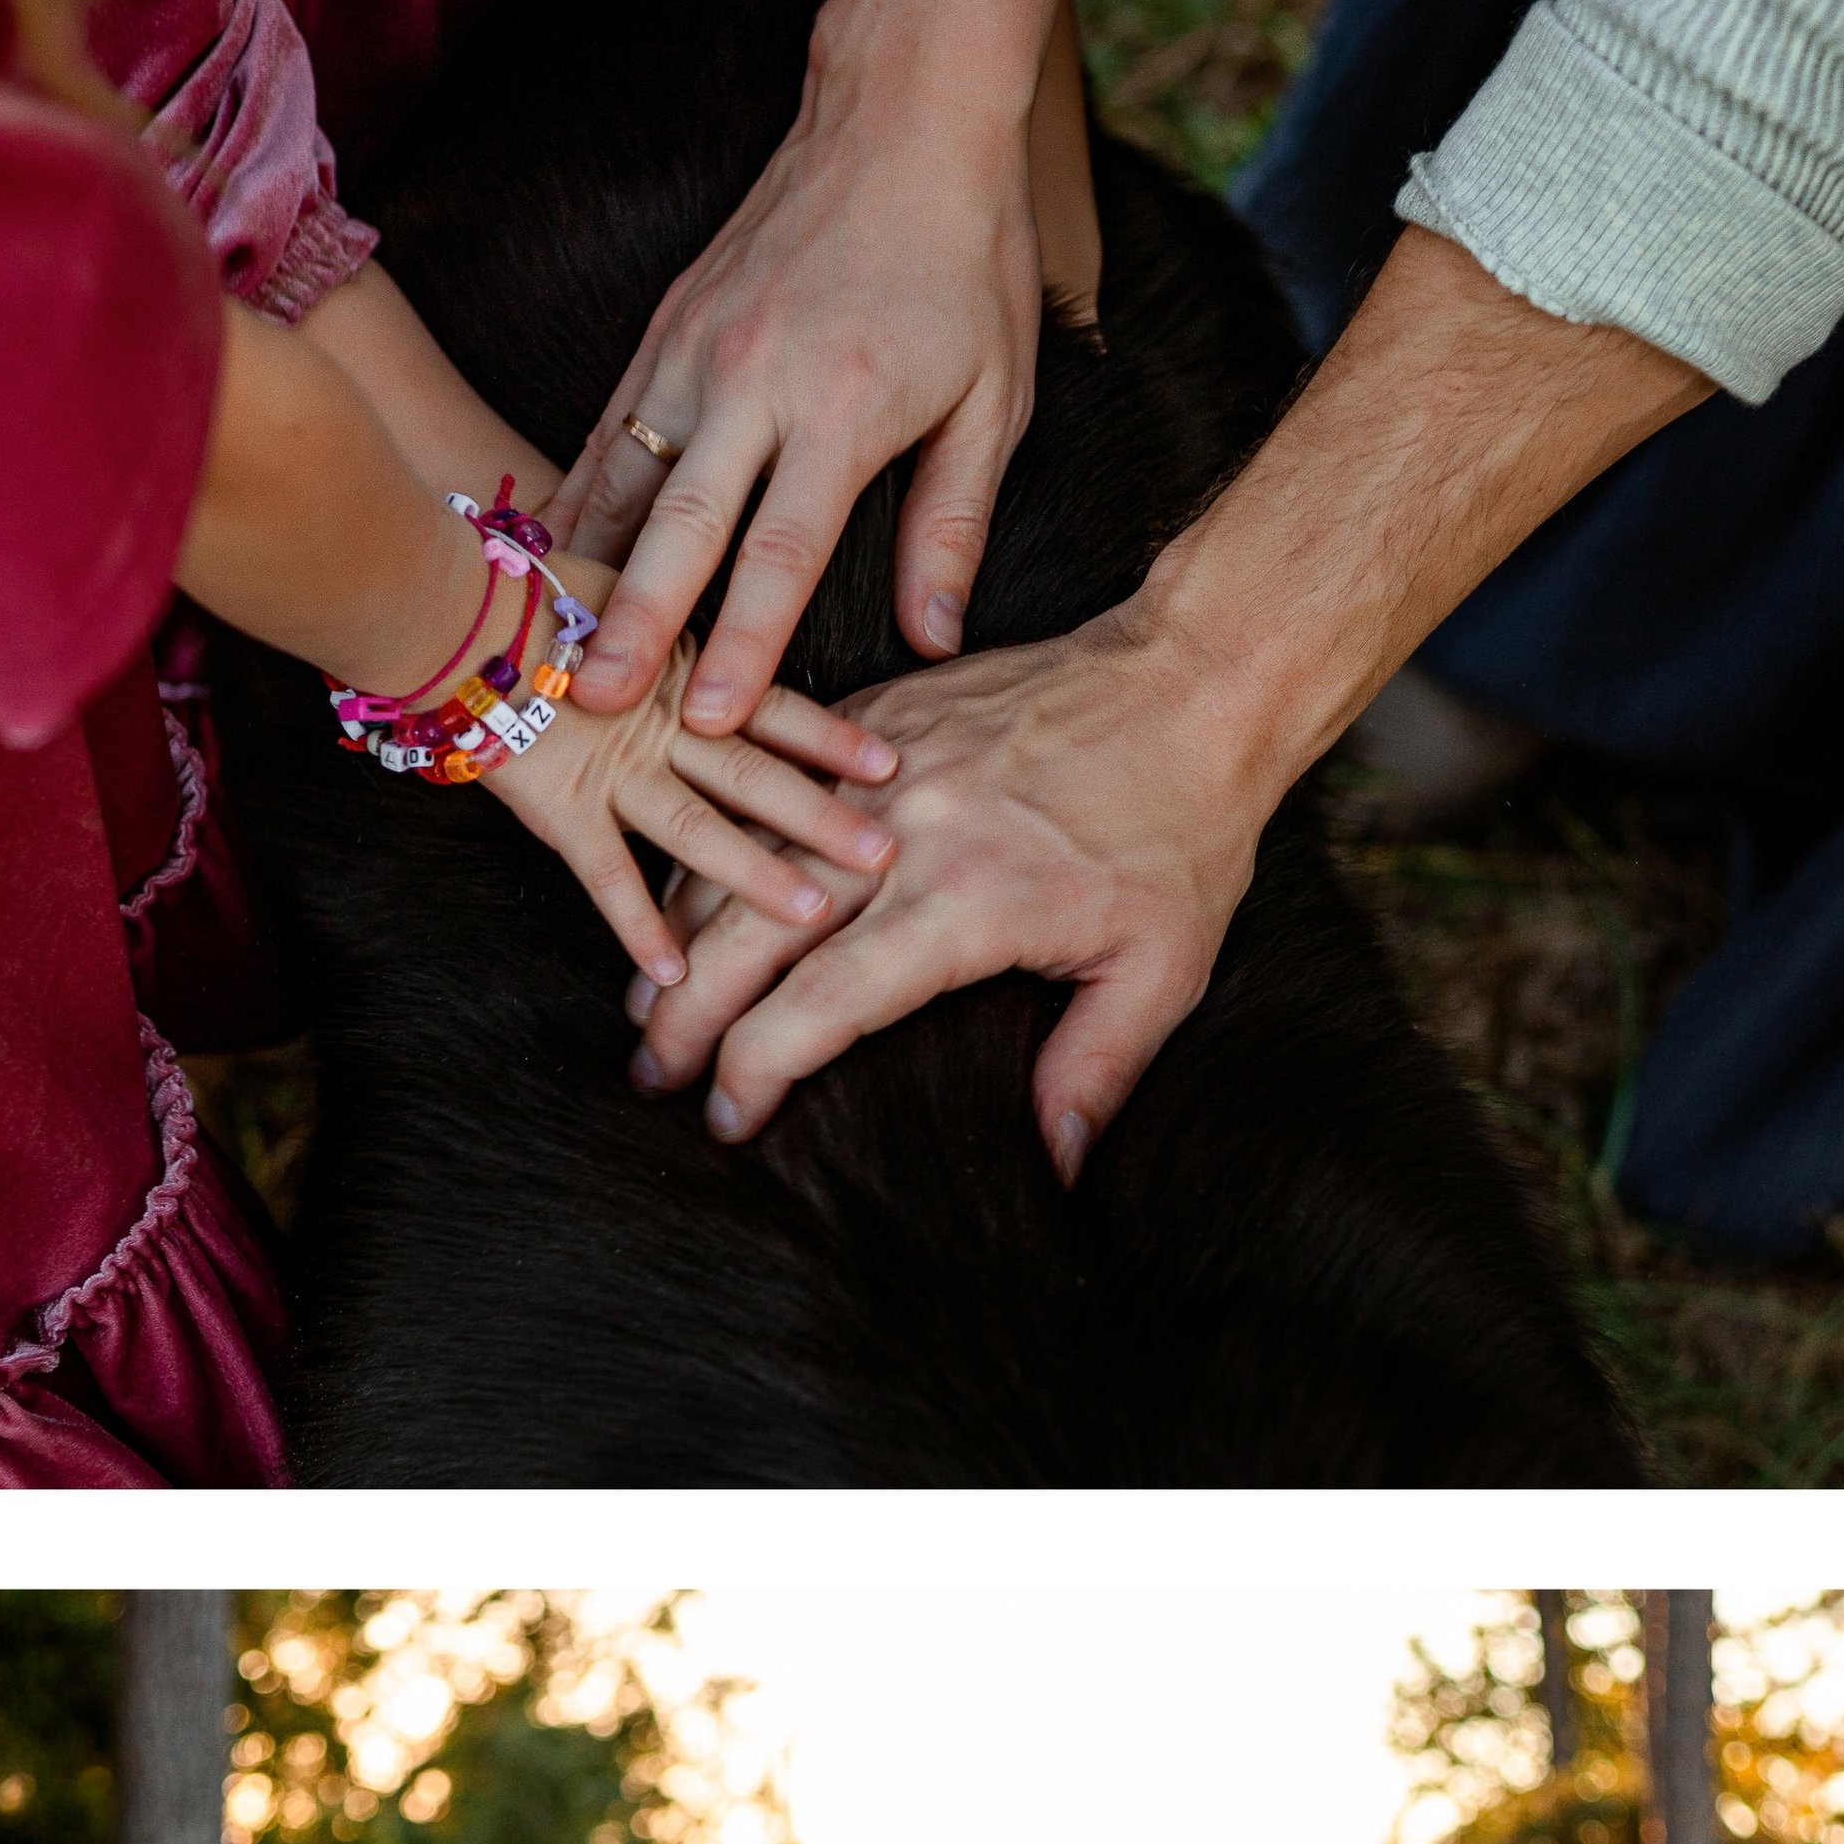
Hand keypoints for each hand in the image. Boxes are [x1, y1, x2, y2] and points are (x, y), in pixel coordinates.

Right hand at [492, 558, 899, 989]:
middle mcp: (657, 723)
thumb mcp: (625, 594)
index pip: (773, 707)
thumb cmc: (526, 590)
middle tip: (888, 851)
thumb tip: (715, 642)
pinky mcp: (558, 805)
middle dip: (822, 816)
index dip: (833, 738)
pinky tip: (677, 977)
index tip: (893, 765)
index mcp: (678, 672)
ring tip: (815, 916)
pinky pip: (605, 877)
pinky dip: (638, 927)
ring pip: (698, 828)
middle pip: (756, 775)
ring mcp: (610, 768)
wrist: (444, 604)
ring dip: (756, 876)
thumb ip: (671, 631)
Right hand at [554, 0, 1126, 734]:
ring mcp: (697, 350)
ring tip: (546, 652)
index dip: (743, 640)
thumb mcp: (992, 400)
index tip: (709, 718)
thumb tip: (933, 641)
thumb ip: (952, 526)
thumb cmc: (965, 266)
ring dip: (584, 571)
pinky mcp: (667, 328)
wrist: (903, 116)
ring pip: (623, 478)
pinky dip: (578, 500)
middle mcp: (754, 380)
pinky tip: (552, 562)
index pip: (782, 550)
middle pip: (681, 524)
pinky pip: (610, 430)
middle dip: (635, 621)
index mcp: (843, 408)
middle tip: (591, 701)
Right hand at [626, 609, 1275, 1174]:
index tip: (727, 1119)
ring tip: (651, 995)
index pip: (823, 1004)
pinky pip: (775, 787)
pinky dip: (726, 845)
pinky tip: (695, 891)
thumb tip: (1056, 1165)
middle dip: (687, 1012)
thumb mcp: (1160, 968)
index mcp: (965, 905)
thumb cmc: (1184, 828)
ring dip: (685, 930)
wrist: (1193, 678)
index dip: (759, 1068)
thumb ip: (1095, 1070)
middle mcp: (905, 835)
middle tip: (650, 1072)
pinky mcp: (880, 718)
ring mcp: (883, 768)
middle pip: (753, 933)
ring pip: (745, 853)